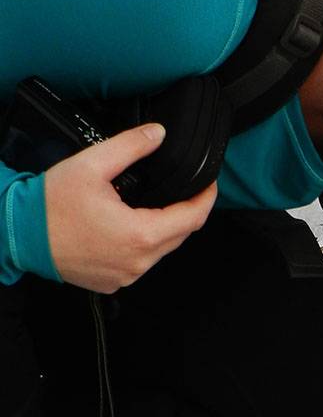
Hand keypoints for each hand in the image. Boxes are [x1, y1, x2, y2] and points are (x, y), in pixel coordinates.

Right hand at [45, 123, 215, 292]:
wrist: (17, 235)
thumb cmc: (48, 205)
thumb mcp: (91, 165)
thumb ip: (130, 146)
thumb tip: (158, 134)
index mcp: (141, 234)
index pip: (193, 218)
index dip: (206, 198)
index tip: (210, 184)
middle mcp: (138, 261)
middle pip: (181, 235)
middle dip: (187, 212)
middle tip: (185, 191)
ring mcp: (127, 275)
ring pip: (161, 250)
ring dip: (163, 229)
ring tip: (155, 206)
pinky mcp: (114, 282)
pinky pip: (140, 262)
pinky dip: (142, 244)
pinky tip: (129, 227)